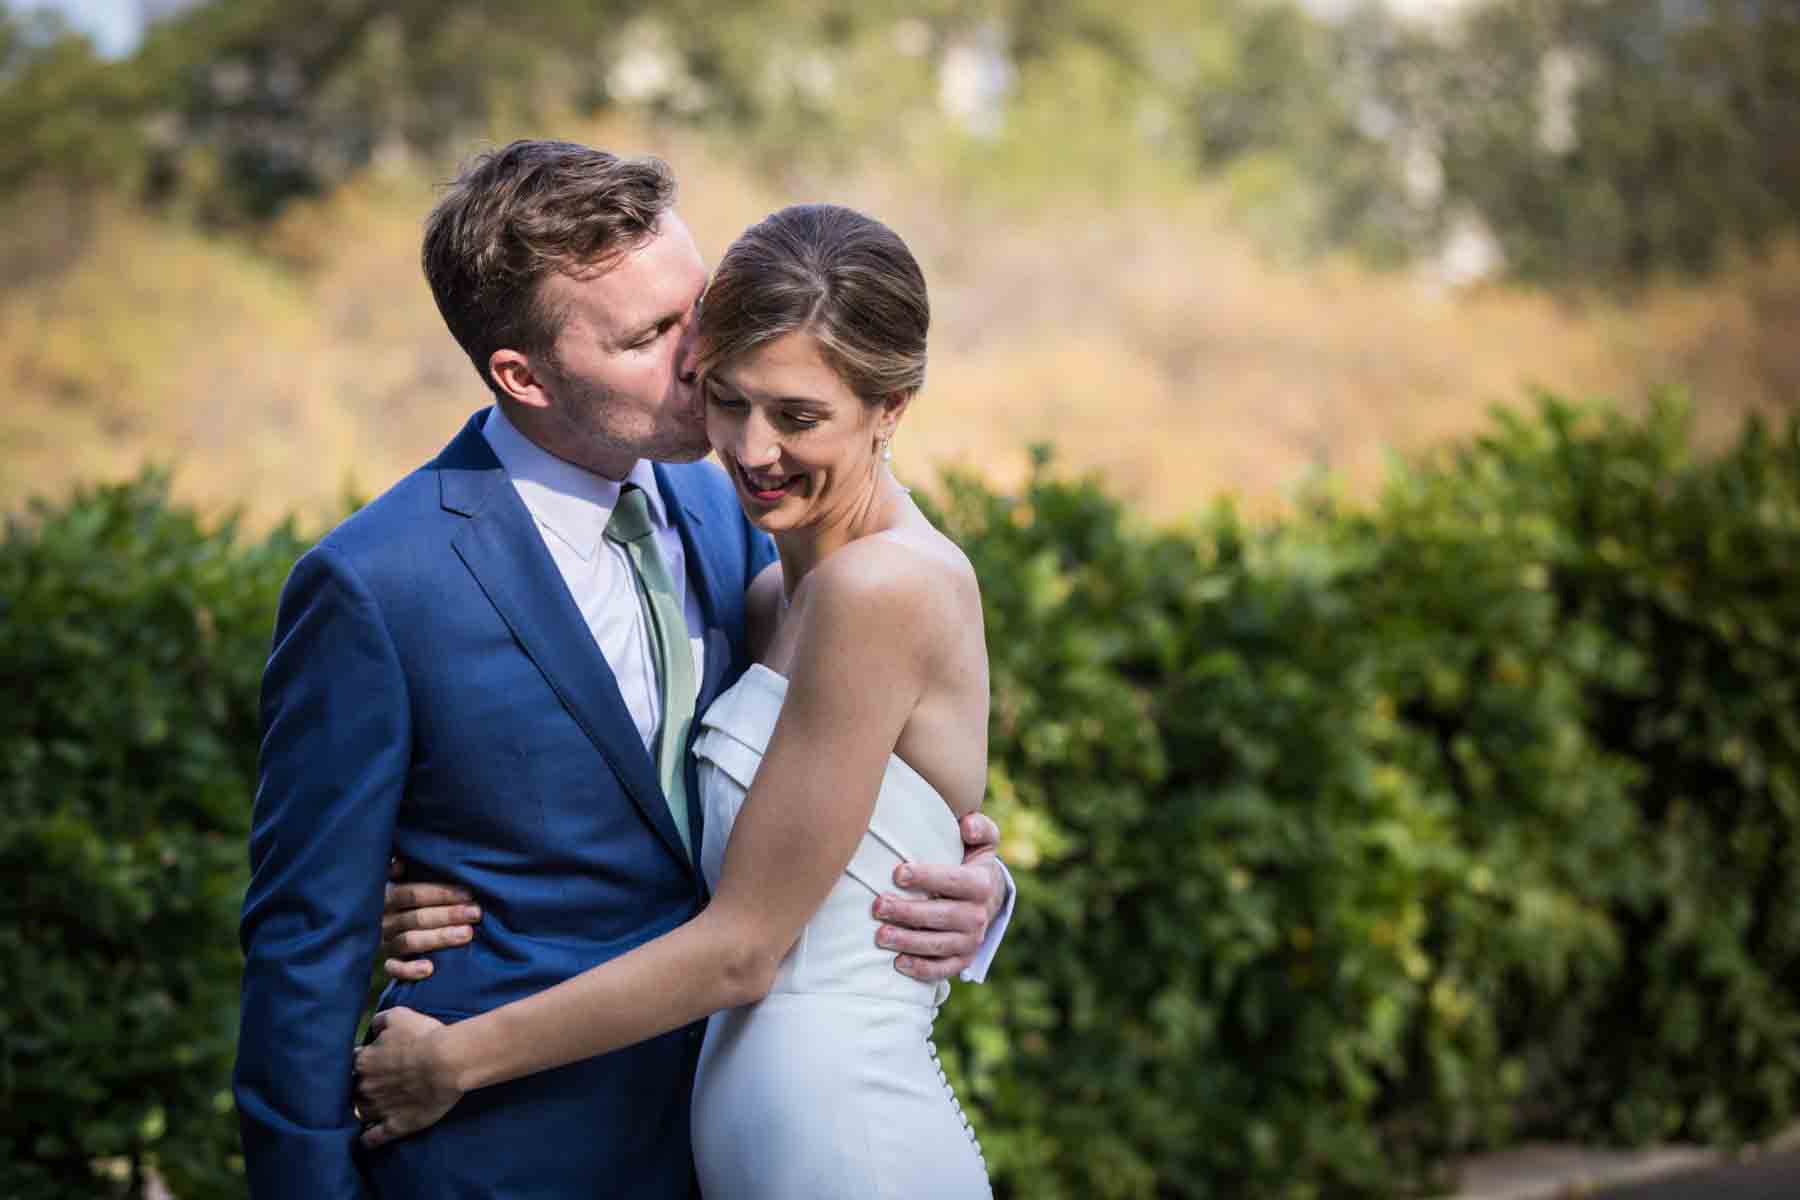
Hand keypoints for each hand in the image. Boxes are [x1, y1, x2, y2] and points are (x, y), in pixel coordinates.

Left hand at [352, 1008, 459, 1147]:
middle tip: (372, 1083)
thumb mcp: (399, 1016)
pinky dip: (366, 1140)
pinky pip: (372, 1138)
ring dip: (360, 1111)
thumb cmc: (424, 1036)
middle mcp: (365, 1087)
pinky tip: (364, 1140)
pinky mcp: (395, 1126)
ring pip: (359, 1114)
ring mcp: (378, 1109)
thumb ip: (380, 1020)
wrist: (447, 1062)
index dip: (361, 1061)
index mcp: (363, 1061)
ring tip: (366, 1111)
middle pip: (352, 1089)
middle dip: (360, 1086)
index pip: (352, 1063)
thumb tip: (372, 1026)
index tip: (370, 1060)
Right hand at [381, 858, 480, 980]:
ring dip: (439, 937)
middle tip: (476, 913)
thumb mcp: (403, 877)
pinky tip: (429, 969)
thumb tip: (402, 863)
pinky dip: (409, 970)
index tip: (468, 893)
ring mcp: (385, 942)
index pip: (412, 894)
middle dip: (448, 914)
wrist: (389, 920)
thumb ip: (402, 868)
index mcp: (387, 895)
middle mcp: (384, 919)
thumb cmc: (408, 893)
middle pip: (416, 917)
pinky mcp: (388, 962)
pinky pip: (394, 968)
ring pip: (409, 941)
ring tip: (466, 934)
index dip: (440, 893)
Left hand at [873, 811, 1005, 981]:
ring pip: (938, 945)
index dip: (927, 877)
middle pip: (942, 916)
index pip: (954, 881)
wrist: (988, 898)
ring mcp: (971, 941)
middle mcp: (979, 915)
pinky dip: (922, 969)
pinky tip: (898, 963)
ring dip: (908, 941)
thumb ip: (979, 827)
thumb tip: (968, 824)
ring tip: (880, 935)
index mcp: (982, 883)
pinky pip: (943, 969)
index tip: (897, 873)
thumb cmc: (973, 862)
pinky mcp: (962, 959)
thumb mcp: (983, 841)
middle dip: (908, 912)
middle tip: (878, 906)